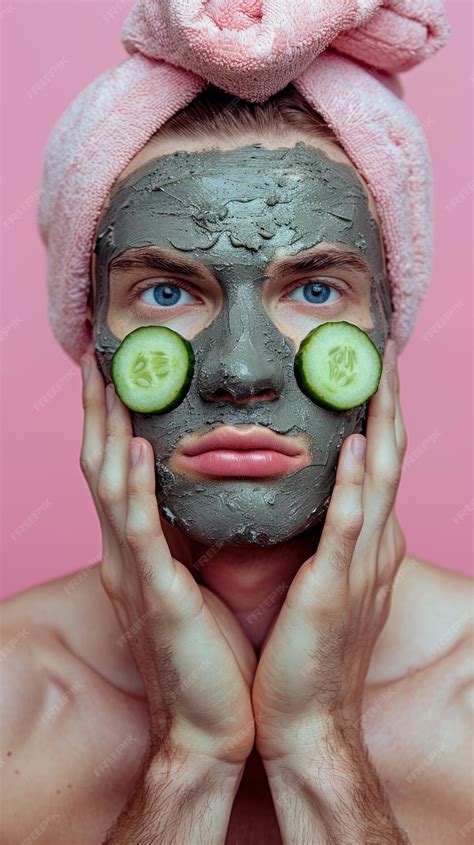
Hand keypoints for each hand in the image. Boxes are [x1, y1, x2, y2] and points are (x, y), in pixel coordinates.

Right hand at [79, 350, 255, 767]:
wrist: (213, 726)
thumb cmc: (212, 657)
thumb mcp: (200, 585)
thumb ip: (193, 542)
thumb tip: (209, 498)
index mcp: (139, 553)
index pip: (119, 472)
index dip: (114, 421)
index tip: (120, 376)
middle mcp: (126, 556)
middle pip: (103, 466)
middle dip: (101, 410)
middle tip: (100, 357)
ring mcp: (134, 575)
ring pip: (110, 487)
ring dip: (107, 430)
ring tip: (108, 380)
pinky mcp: (156, 597)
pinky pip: (138, 533)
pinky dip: (133, 488)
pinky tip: (133, 448)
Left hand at [252, 339, 406, 761]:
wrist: (305, 723)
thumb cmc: (302, 658)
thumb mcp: (315, 587)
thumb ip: (317, 544)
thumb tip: (301, 506)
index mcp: (363, 547)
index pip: (375, 467)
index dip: (376, 417)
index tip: (367, 374)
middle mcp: (372, 549)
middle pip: (386, 460)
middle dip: (387, 402)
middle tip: (379, 351)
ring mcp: (359, 568)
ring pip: (379, 480)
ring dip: (380, 423)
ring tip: (377, 372)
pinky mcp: (335, 590)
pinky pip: (350, 528)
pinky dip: (358, 485)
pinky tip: (356, 444)